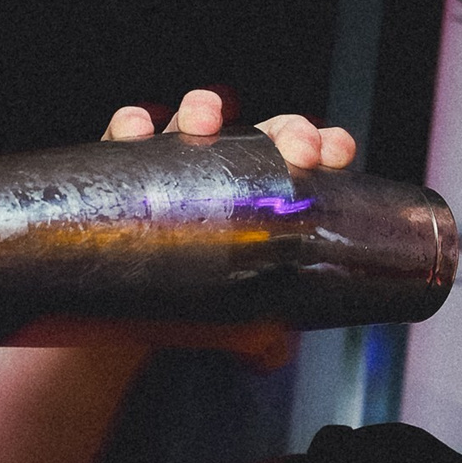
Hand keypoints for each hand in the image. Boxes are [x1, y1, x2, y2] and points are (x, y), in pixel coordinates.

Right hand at [9, 88, 356, 366]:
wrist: (128, 311)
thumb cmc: (197, 300)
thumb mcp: (234, 319)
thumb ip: (260, 335)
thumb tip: (272, 352)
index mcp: (271, 190)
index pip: (308, 155)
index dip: (325, 145)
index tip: (335, 154)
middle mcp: (229, 167)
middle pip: (265, 131)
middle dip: (285, 130)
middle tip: (295, 149)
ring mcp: (180, 160)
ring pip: (197, 117)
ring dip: (203, 110)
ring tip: (204, 124)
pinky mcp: (127, 165)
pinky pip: (127, 132)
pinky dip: (131, 124)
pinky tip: (136, 132)